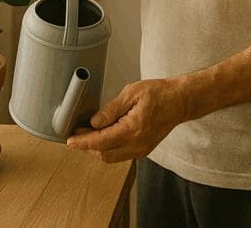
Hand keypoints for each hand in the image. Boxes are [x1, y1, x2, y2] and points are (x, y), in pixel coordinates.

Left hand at [66, 78, 189, 162]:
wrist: (180, 101)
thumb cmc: (159, 93)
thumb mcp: (131, 94)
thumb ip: (110, 110)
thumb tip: (94, 122)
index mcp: (134, 129)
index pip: (101, 142)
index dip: (83, 142)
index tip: (70, 140)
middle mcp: (138, 144)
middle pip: (104, 154)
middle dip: (87, 146)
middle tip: (76, 133)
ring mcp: (142, 149)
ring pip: (112, 157)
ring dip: (97, 148)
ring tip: (86, 133)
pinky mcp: (144, 149)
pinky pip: (121, 154)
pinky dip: (108, 148)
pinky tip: (101, 135)